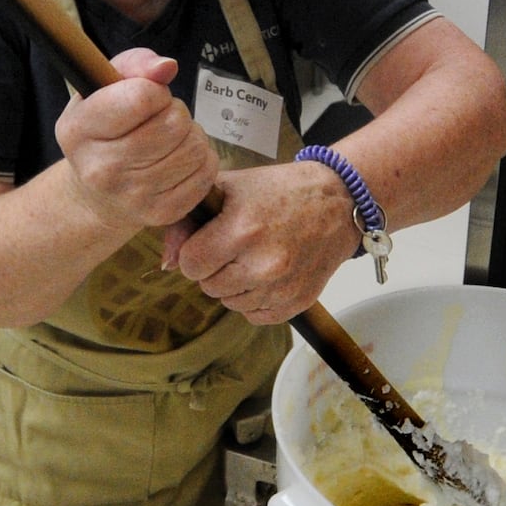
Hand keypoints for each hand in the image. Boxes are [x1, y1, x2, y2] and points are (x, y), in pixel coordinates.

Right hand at [54, 47, 215, 230]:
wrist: (97, 193)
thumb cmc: (104, 129)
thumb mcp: (103, 88)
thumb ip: (134, 65)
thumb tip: (167, 67)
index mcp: (79, 131)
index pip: (141, 98)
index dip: (154, 91)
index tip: (146, 97)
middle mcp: (101, 169)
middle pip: (174, 124)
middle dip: (175, 112)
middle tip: (159, 119)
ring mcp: (132, 197)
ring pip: (194, 148)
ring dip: (190, 135)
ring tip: (170, 139)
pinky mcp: (161, 213)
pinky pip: (205, 173)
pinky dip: (200, 160)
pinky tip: (178, 160)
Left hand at [165, 159, 356, 323]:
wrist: (338, 202)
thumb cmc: (279, 191)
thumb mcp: (228, 189)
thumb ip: (189, 222)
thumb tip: (167, 260)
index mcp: (241, 230)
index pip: (190, 265)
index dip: (195, 252)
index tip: (209, 240)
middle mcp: (262, 264)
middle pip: (208, 287)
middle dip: (213, 268)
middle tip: (234, 246)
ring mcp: (281, 287)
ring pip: (230, 303)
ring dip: (234, 285)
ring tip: (253, 257)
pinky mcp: (297, 302)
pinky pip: (256, 316)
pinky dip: (256, 300)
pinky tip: (267, 274)